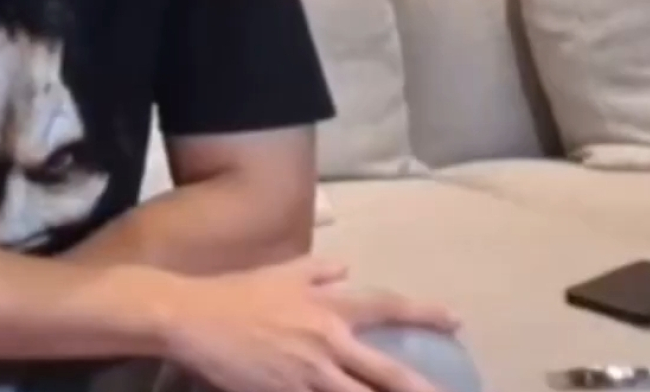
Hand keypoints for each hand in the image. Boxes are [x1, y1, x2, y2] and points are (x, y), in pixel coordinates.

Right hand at [162, 255, 460, 391]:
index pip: (384, 306)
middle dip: (422, 390)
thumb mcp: (280, 271)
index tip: (456, 320)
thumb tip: (347, 268)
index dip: (423, 313)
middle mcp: (328, 344)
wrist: (193, 318)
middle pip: (389, 375)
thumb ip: (317, 270)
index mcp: (327, 308)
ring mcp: (309, 378)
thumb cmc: (236, 292)